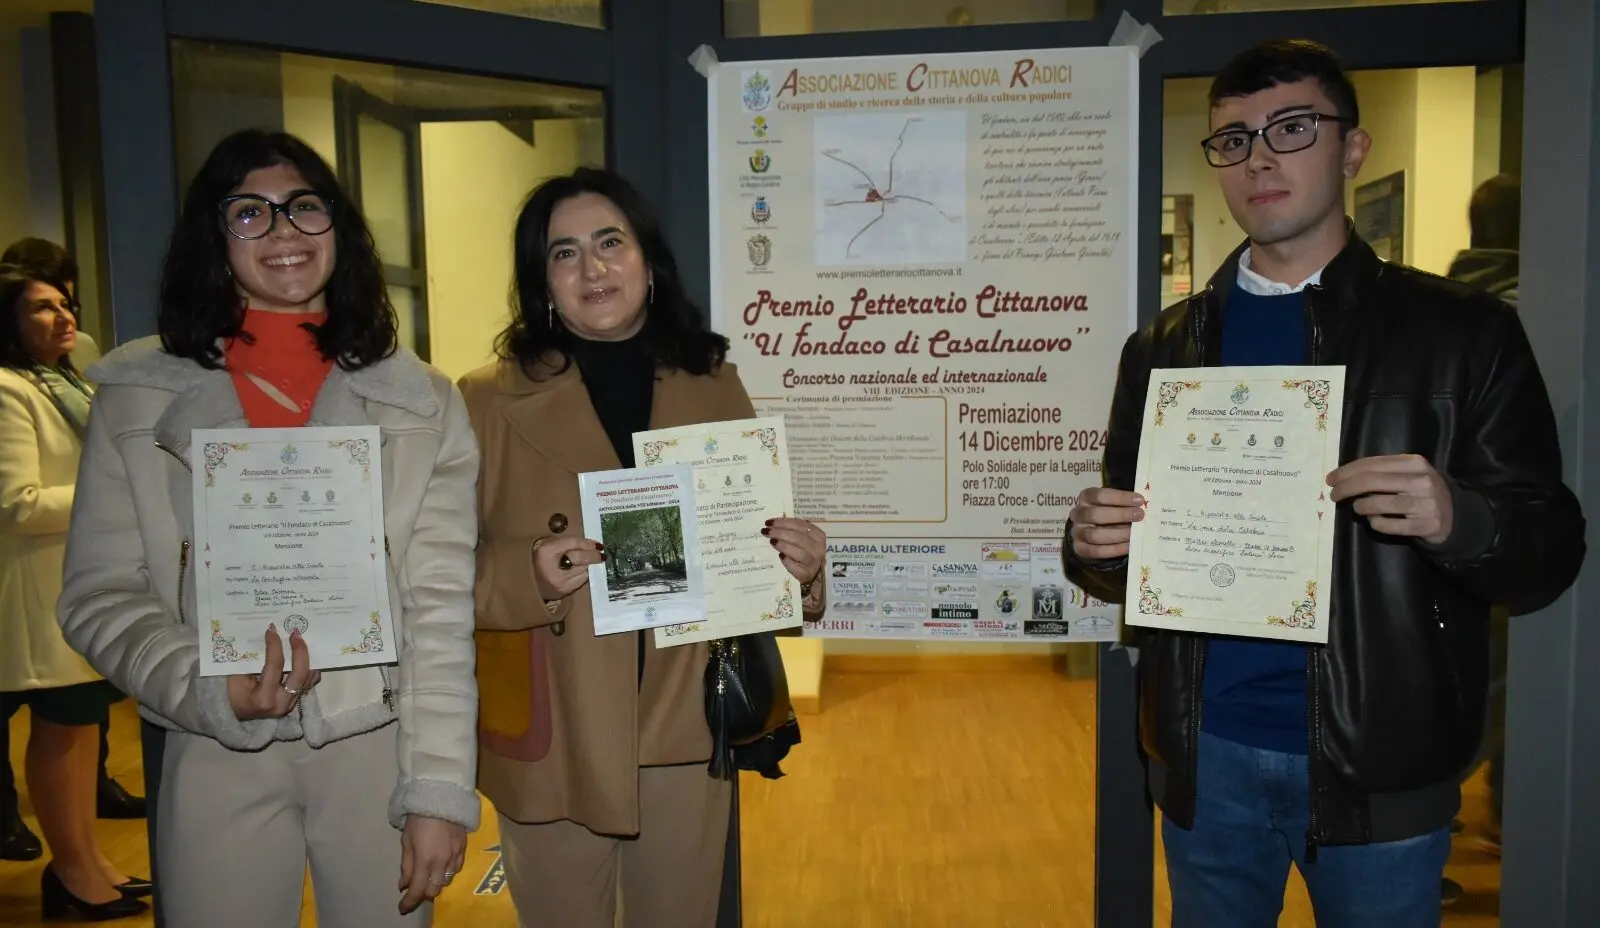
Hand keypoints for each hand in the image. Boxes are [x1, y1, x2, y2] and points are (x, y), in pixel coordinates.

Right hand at [227, 625, 319, 720]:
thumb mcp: (235, 677)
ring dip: (308, 657)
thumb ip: (251, 659)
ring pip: (308, 678)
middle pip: (300, 673)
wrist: (235, 713)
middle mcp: (281, 703)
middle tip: (295, 633)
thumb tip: (267, 637)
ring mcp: (291, 704)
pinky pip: (308, 682)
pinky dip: (309, 667)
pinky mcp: (296, 702)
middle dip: (300, 651)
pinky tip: (306, 654)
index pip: (275, 666)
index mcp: (264, 698)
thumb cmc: (232, 693)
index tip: (272, 630)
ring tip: (302, 640)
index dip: (275, 646)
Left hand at [398, 815, 466, 914]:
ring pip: (447, 881)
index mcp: (424, 860)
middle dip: (423, 893)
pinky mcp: (464, 848)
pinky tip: (442, 866)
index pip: (417, 890)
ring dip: (435, 883)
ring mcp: (455, 856)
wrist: (441, 797)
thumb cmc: (418, 819)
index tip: (402, 908)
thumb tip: (403, 886)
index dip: (409, 903)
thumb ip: (405, 866)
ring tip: (428, 876)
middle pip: (434, 890)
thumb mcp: (406, 842)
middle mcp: (441, 862)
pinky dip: (447, 873)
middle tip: (415, 888)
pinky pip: (456, 869)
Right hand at [531, 535, 604, 599]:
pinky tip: (583, 571)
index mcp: (546, 551)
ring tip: (592, 561)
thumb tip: (588, 544)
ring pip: (583, 570)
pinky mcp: (564, 591)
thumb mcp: (546, 544)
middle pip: (580, 558)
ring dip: (589, 565)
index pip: (573, 543)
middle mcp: (553, 567)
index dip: (587, 543)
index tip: (598, 544)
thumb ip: (565, 542)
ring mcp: (559, 581)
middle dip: (593, 555)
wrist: (525, 581)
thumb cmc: (538, 559)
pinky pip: (581, 580)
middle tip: (601, 554)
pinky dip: (584, 574)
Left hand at [763, 517, 826, 584]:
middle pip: (799, 538)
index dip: (784, 522)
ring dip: (784, 546)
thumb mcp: (802, 538)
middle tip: (767, 531)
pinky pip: (797, 568)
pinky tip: (780, 556)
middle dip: (780, 533)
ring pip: (800, 553)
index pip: (801, 525)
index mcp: (818, 535)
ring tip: (772, 541)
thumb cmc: (804, 551)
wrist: (811, 572)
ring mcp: (814, 563)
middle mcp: (818, 549)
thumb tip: (773, 523)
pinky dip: (788, 562)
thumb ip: (792, 529)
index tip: (769, 522)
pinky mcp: (806, 575)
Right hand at [1068, 487, 1144, 560]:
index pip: (1099, 495)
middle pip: (1095, 514)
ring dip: (1118, 534)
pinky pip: (1096, 551)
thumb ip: (1124, 505)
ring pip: (1094, 535)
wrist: (1092, 532)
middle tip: (1139, 516)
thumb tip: (1142, 508)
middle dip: (1120, 515)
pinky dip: (1114, 549)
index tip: (1139, 500)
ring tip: (1134, 534)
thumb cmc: (1108, 513)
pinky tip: (1128, 546)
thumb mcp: (1113, 504)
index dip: (1120, 498)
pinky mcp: (1079, 548)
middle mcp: (1078, 514)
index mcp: (1086, 498)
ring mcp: (1077, 532)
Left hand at [1327, 454, 1453, 544]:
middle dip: (1346, 488)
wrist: (1454, 515)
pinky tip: (1375, 520)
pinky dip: (1376, 523)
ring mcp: (1425, 504)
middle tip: (1333, 495)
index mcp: (1414, 463)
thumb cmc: (1421, 491)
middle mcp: (1421, 481)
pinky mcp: (1425, 525)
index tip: (1331, 479)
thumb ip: (1383, 471)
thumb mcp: (1409, 473)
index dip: (1347, 471)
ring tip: (1358, 508)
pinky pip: (1389, 525)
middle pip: (1371, 482)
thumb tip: (1344, 475)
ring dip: (1361, 507)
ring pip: (1378, 504)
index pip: (1372, 464)